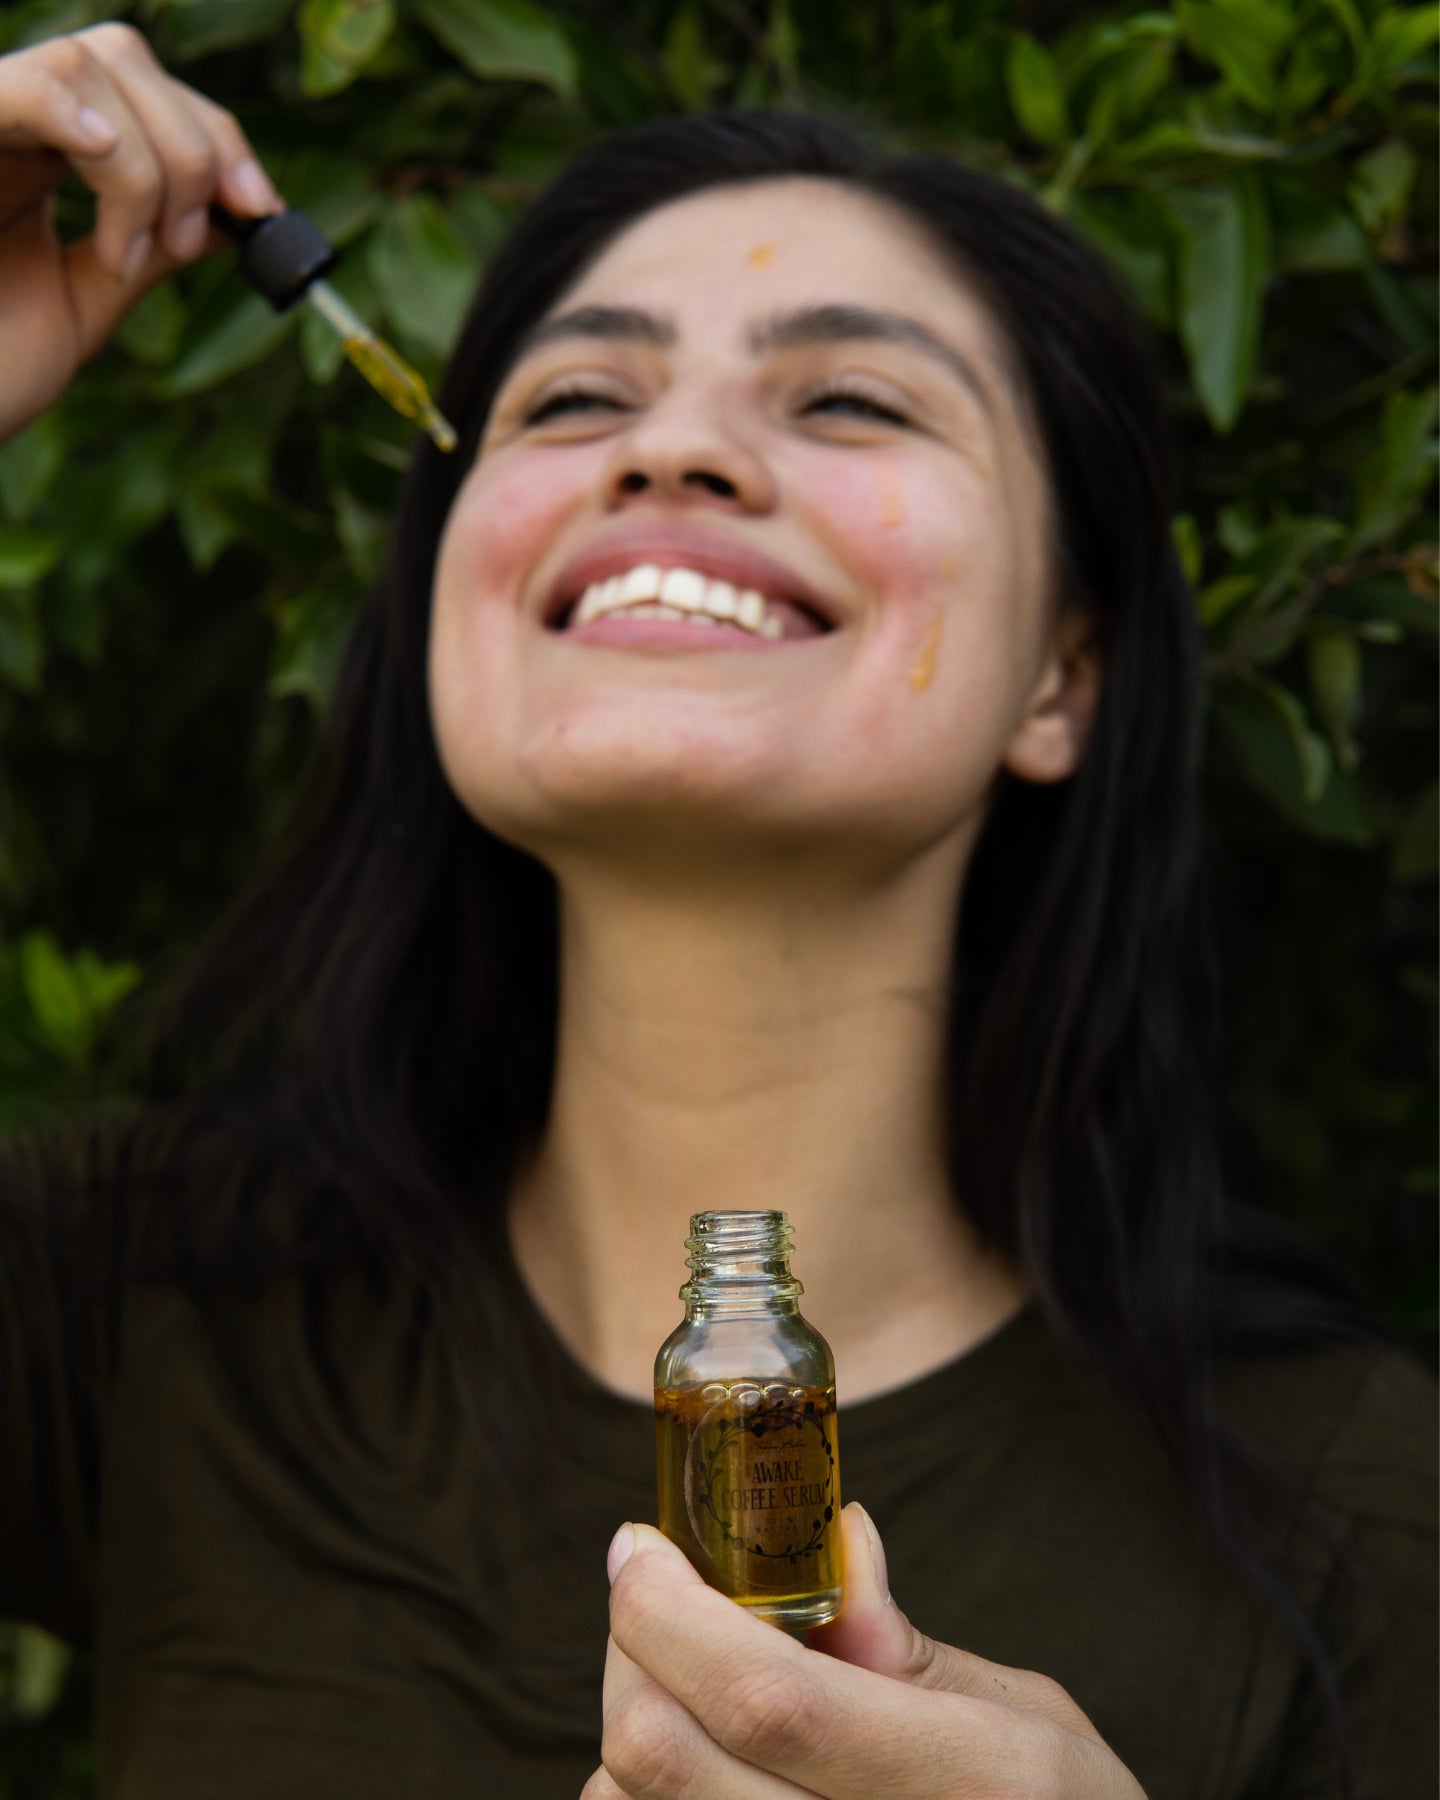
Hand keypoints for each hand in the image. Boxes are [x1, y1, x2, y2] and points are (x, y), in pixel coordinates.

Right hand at [0, 21, 282, 439]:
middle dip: (194, 145)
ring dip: (144, 162)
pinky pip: (17, 87)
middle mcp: (10, 128)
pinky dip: (69, 111)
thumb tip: (224, 219)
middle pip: (125, 60)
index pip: (145, 96)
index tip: (262, 210)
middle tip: (196, 237)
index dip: (217, 138)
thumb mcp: (81, 305)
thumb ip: (143, 255)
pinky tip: (102, 155)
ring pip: (84, 66)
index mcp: (43, 159)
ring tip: (125, 253)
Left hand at [583, 1504, 1146, 1797]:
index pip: (768, 1694)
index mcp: (965, 1784)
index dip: (673, 1612)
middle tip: (656, 1600)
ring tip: (691, 1694)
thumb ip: (908, 1648)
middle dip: (635, 1652)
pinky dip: (646, 1797)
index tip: (638, 1544)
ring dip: (638, 1731)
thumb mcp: (1028, 1719)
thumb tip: (833, 1540)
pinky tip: (707, 1767)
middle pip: (664, 1756)